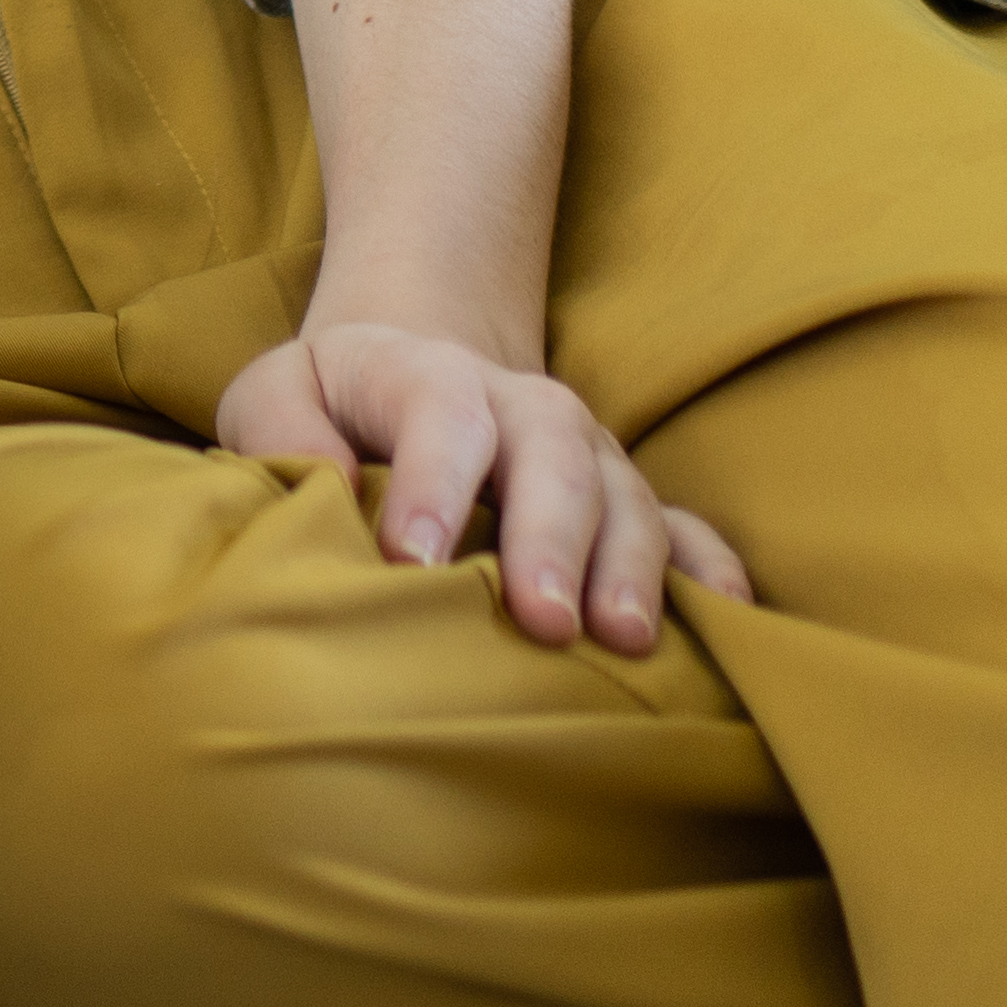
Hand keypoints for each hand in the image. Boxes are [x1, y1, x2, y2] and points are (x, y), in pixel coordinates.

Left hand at [218, 313, 751, 653]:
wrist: (415, 366)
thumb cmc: (332, 402)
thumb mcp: (278, 390)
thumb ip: (282, 425)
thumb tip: (331, 484)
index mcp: (427, 373)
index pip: (440, 412)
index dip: (432, 484)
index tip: (414, 563)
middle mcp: (523, 406)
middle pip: (554, 455)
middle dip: (552, 539)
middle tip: (544, 621)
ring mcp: (586, 453)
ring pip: (626, 495)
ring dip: (632, 567)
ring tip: (624, 640)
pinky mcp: (623, 497)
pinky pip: (687, 526)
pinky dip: (710, 569)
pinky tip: (728, 617)